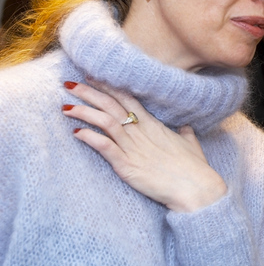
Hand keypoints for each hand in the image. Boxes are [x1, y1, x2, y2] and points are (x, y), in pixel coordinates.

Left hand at [62, 81, 226, 211]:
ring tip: (66, 107)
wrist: (196, 187)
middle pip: (112, 105)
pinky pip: (105, 146)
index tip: (93, 77)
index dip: (109, 87)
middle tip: (70, 83)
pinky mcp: (127, 165)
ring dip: (84, 112)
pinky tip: (77, 132)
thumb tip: (186, 128)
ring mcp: (133, 148)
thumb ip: (185, 134)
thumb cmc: (195, 168)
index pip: (127, 99)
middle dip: (89, 93)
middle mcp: (141, 132)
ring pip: (105, 122)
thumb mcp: (192, 145)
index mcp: (154, 125)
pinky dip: (90, 137)